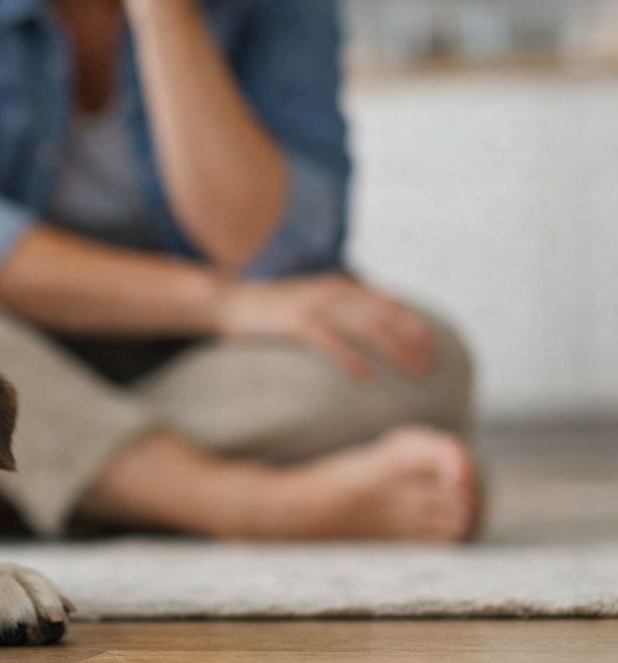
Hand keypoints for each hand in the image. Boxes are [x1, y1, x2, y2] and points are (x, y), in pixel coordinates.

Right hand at [213, 273, 436, 380]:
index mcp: (341, 286)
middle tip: (430, 366)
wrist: (230, 302)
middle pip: (384, 316)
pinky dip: (351, 358)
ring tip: (413, 371)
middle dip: (412, 340)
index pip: (389, 303)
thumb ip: (343, 308)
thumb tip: (374, 329)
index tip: (433, 348)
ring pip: (365, 327)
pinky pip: (329, 341)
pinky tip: (367, 376)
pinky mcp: (293, 323)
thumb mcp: (315, 301)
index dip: (414, 325)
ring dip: (394, 349)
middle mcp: (332, 291)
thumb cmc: (274, 309)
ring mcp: (313, 306)